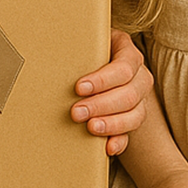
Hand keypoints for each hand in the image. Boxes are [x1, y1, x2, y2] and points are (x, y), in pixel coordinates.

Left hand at [70, 28, 153, 154]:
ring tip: (90, 127)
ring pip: (135, 115)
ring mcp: (140, 98)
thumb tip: (47, 47)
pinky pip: (131, 133)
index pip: (122, 68)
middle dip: (100, 105)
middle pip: (128, 94)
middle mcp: (140, 76)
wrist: (92, 60)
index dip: (102, 80)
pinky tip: (107, 147)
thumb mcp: (85, 40)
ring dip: (111, 124)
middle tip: (75, 112)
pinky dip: (120, 141)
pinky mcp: (133, 117)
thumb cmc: (86, 49)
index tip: (78, 88)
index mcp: (128, 53)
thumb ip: (77, 44)